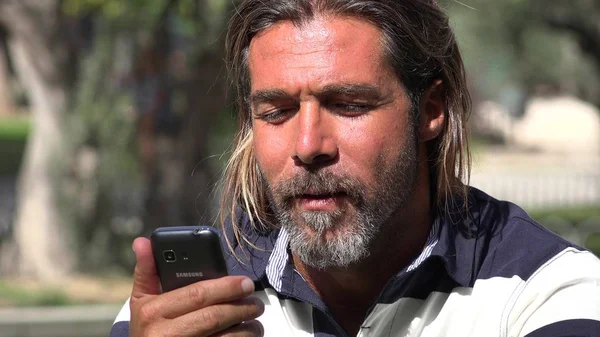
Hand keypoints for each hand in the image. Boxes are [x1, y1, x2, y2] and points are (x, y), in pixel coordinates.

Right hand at [129, 237, 263, 336]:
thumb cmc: (148, 328)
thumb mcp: (142, 300)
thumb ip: (146, 271)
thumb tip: (142, 242)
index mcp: (153, 311)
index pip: (197, 294)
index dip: (225, 287)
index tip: (245, 282)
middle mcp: (166, 333)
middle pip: (213, 316)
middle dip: (241, 307)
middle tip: (257, 302)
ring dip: (246, 329)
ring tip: (256, 321)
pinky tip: (248, 335)